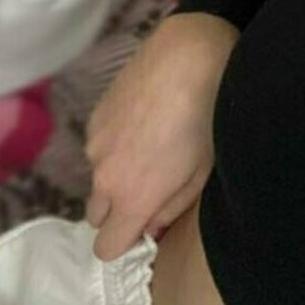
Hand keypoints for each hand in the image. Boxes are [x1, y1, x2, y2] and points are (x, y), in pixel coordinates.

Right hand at [84, 12, 237, 260]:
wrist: (190, 55)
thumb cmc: (209, 116)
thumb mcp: (202, 172)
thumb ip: (171, 209)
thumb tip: (151, 228)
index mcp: (132, 197)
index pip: (106, 249)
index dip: (127, 243)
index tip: (147, 227)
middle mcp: (104, 176)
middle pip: (98, 216)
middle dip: (120, 212)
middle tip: (153, 187)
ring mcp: (95, 143)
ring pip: (99, 177)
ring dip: (119, 174)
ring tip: (155, 145)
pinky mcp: (95, 115)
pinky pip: (100, 146)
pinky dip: (117, 144)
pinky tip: (147, 119)